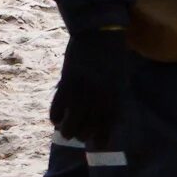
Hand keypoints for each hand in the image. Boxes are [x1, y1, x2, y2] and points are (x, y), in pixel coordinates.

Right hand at [49, 28, 129, 146]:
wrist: (99, 31)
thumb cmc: (113, 52)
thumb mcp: (121, 75)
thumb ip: (115, 94)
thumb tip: (109, 112)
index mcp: (116, 94)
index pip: (108, 123)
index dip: (102, 137)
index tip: (96, 145)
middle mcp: (100, 95)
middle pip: (89, 125)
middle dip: (83, 135)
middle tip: (79, 137)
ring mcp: (82, 89)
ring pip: (72, 120)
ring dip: (68, 129)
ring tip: (66, 133)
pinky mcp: (67, 81)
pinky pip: (58, 105)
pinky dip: (55, 115)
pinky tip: (56, 119)